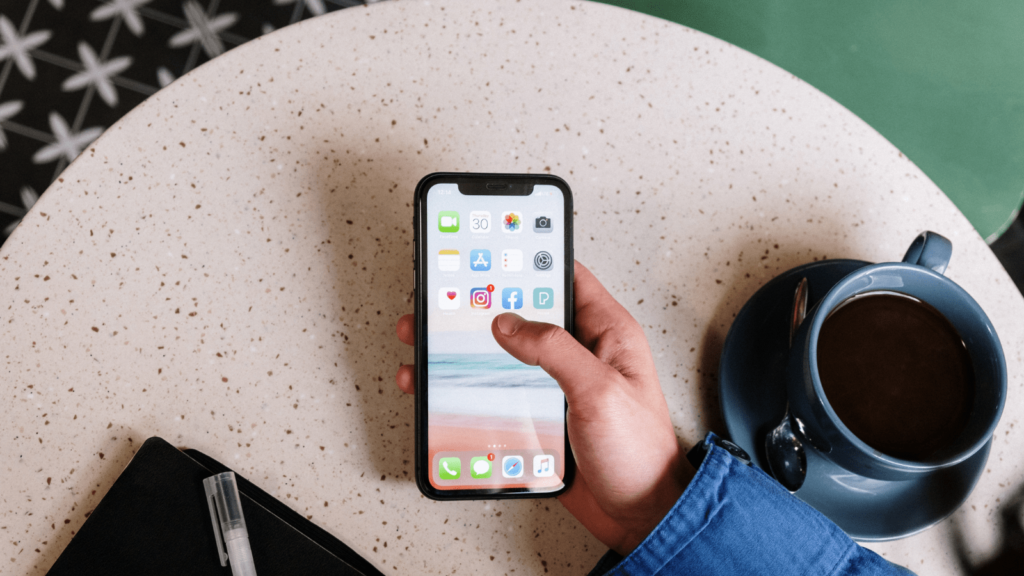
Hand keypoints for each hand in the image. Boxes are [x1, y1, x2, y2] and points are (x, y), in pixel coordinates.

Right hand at [395, 261, 692, 554]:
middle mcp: (579, 354)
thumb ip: (555, 351)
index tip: (490, 254)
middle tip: (441, 301)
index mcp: (606, 333)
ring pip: (502, 356)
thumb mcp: (600, 391)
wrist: (640, 516)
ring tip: (426, 343)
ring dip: (465, 351)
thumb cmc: (640, 453)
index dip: (529, 261)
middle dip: (481, 308)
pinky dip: (468, 391)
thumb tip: (510, 323)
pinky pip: (498, 394)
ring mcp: (556, 386)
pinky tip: (443, 391)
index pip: (564, 278)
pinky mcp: (539, 417)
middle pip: (522, 316)